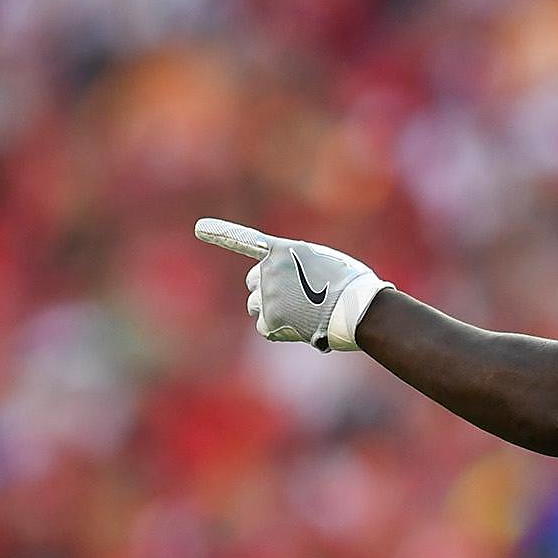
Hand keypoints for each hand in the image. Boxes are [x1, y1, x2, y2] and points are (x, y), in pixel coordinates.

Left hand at [194, 218, 391, 351]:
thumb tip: (294, 291)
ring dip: (273, 310)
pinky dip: (280, 330)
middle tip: (297, 298)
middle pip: (254, 282)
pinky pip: (265, 327)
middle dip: (268, 290)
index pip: (245, 239)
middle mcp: (268, 270)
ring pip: (257, 306)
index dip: (221, 233)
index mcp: (283, 250)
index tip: (199, 227)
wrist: (359, 309)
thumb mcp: (326, 262)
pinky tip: (301, 327)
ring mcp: (267, 296)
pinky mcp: (270, 320)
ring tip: (303, 314)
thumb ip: (300, 266)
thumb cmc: (353, 286)